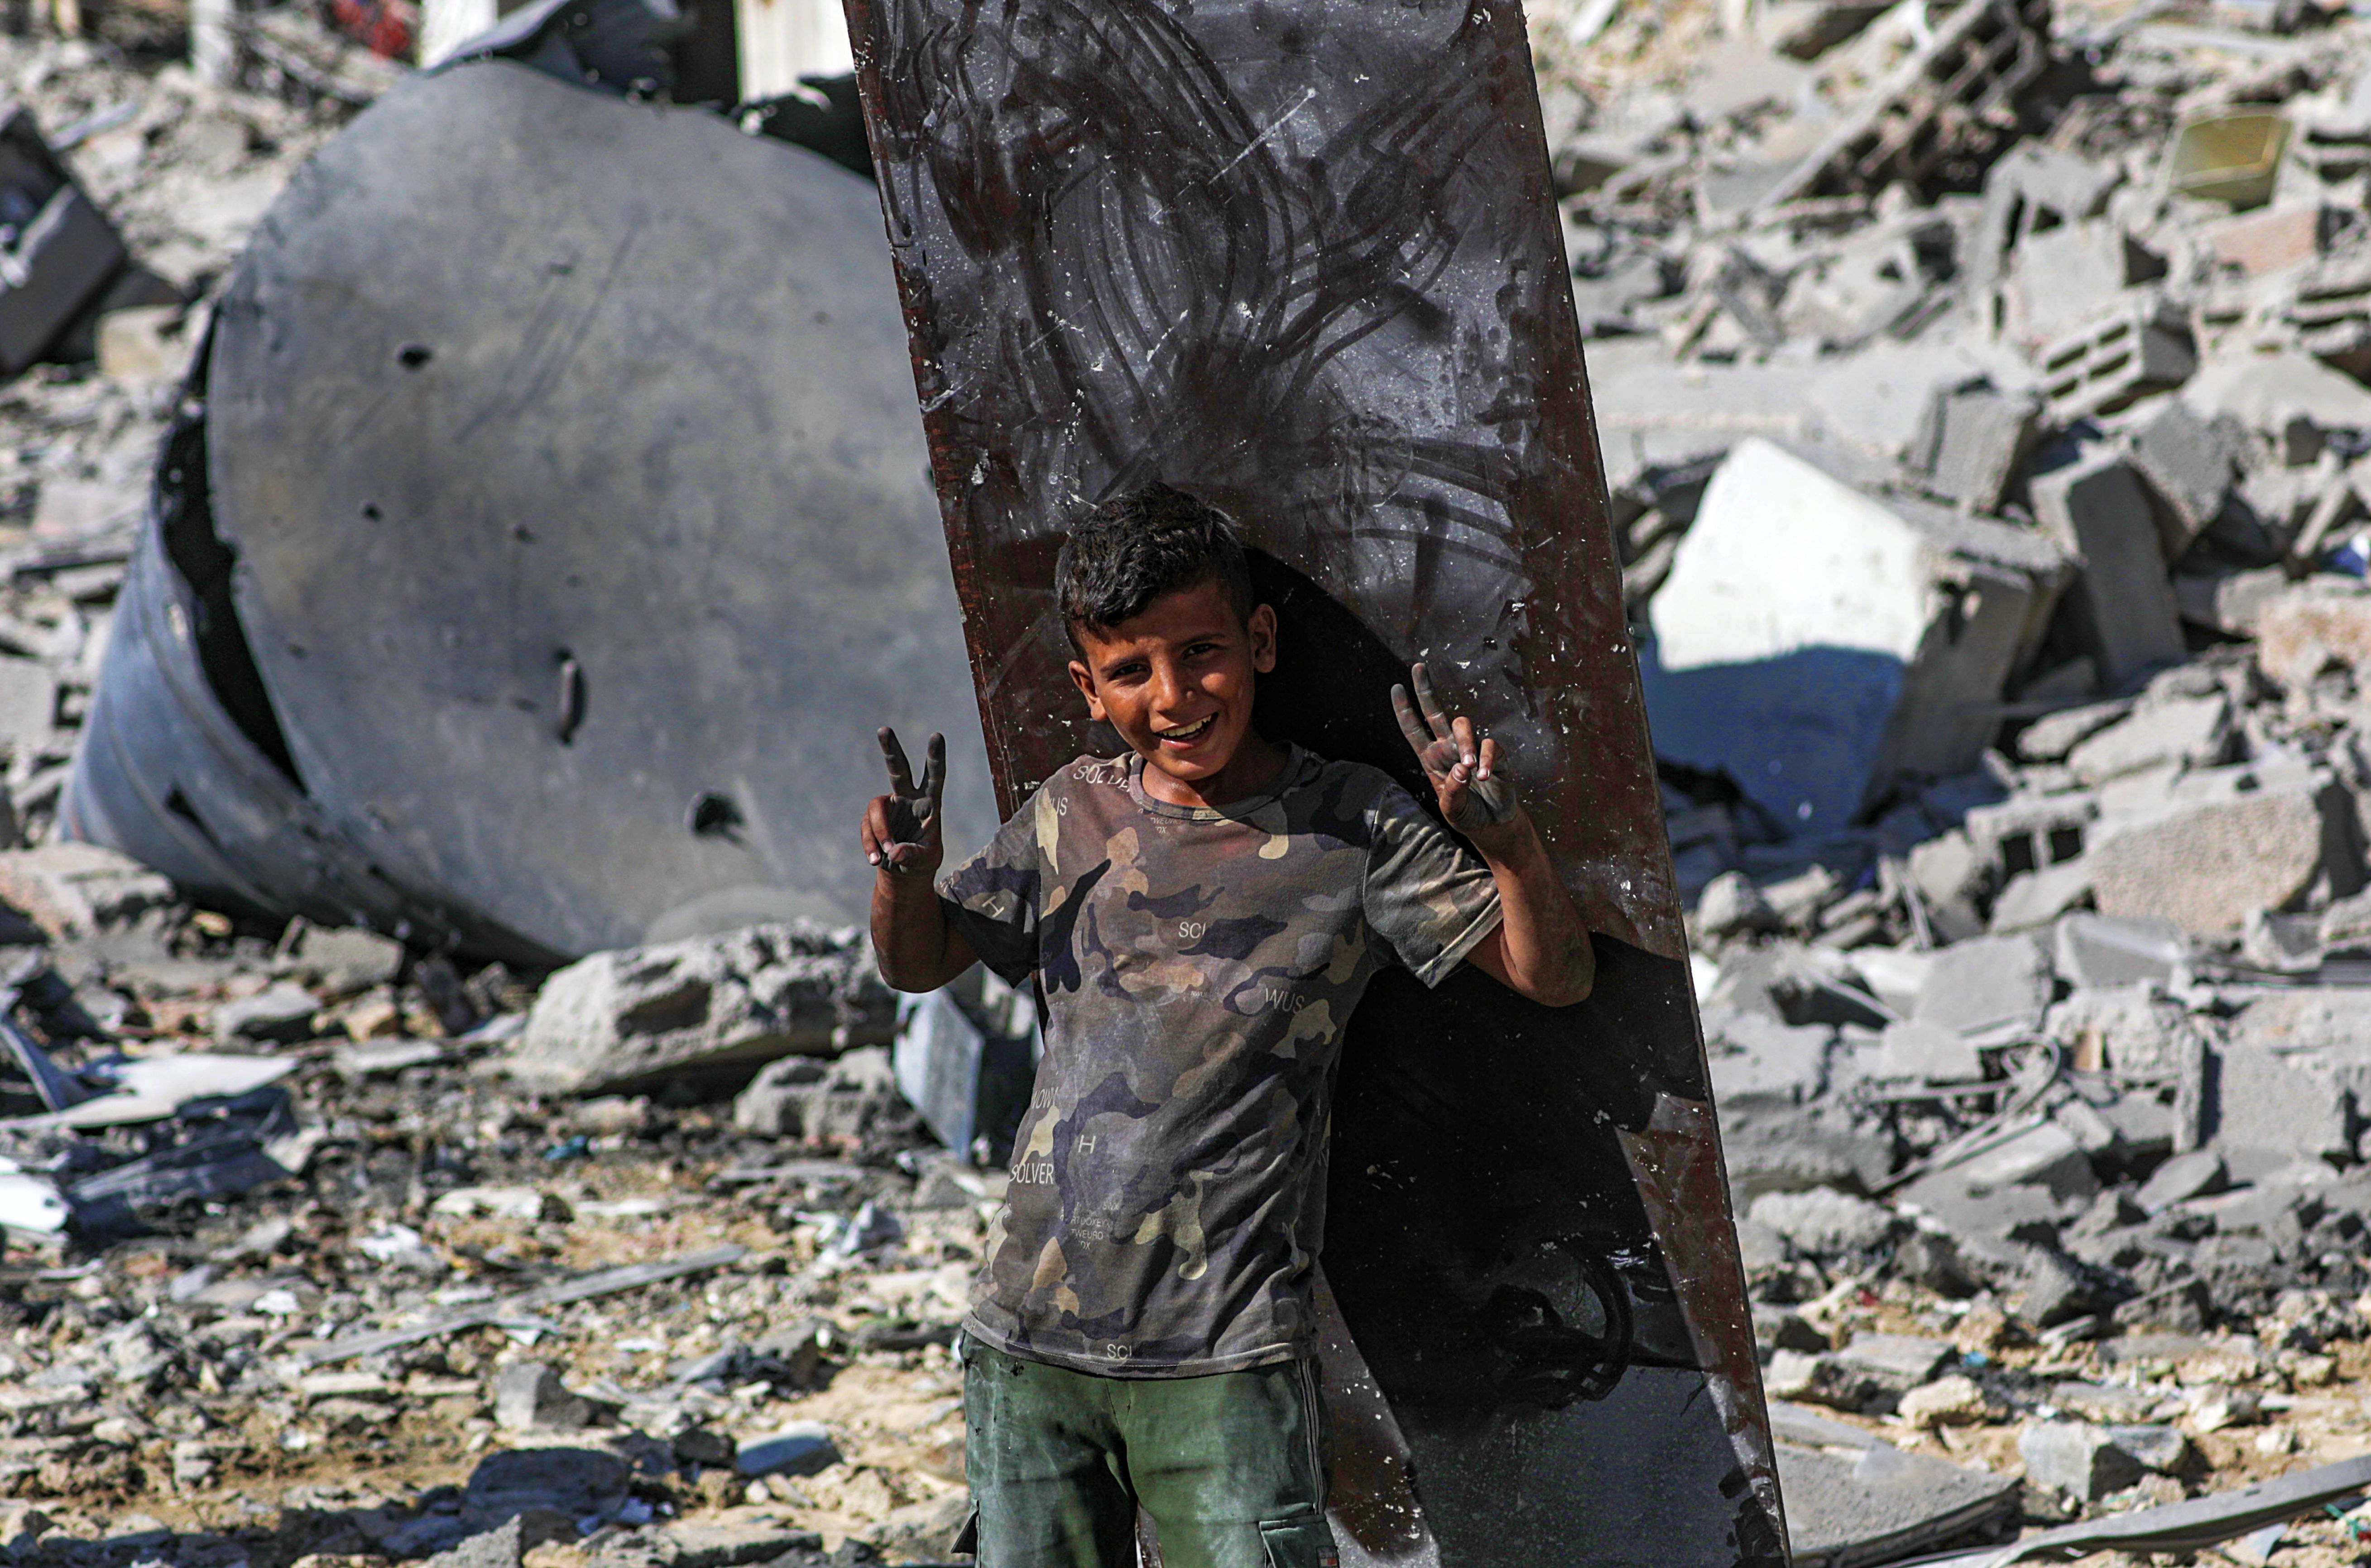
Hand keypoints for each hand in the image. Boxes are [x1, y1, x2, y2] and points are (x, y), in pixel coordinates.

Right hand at [863, 727, 945, 876]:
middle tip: (884, 729)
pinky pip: (866, 827)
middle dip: (891, 749)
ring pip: (875, 807)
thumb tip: (894, 851)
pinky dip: (870, 845)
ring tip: (885, 856)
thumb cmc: (922, 861)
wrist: (904, 871)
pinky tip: (875, 860)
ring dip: (879, 832)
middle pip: (899, 769)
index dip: (935, 757)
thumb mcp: (924, 861)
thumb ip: (912, 855)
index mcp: (929, 803)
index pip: (934, 777)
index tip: (937, 735)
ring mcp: (889, 806)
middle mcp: (908, 798)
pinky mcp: (872, 818)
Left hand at [1392, 663, 1517, 838]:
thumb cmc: (1467, 815)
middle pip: (1434, 711)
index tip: (1396, 687)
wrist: (1492, 825)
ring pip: (1462, 725)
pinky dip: (1487, 759)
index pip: (1413, 729)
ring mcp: (1470, 748)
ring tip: (1469, 768)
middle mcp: (1448, 747)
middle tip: (1417, 667)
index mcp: (1430, 758)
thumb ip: (1453, 792)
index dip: (1403, 709)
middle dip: (1424, 689)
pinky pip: (1490, 745)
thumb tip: (1462, 768)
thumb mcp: (1452, 810)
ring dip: (1465, 742)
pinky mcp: (1494, 754)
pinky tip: (1485, 777)